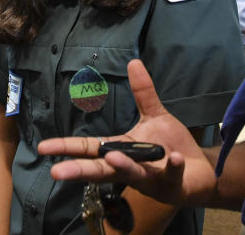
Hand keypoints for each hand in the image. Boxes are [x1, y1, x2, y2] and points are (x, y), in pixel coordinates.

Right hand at [38, 59, 218, 206]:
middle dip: (80, 171)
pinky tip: (175, 158)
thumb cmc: (172, 147)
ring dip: (123, 166)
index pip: (90, 150)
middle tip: (58, 173)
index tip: (44, 147)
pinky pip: (172, 173)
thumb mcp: (155, 116)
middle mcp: (130, 168)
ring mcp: (151, 178)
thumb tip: (133, 61)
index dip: (67, 148)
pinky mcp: (173, 183)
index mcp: (122, 150)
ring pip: (133, 174)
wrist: (200, 172)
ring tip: (112, 157)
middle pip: (101, 170)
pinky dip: (173, 167)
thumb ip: (143, 93)